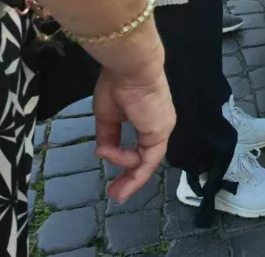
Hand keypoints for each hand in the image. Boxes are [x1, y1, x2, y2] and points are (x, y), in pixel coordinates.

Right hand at [93, 62, 174, 202]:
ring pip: (148, 162)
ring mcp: (162, 129)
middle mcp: (158, 126)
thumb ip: (108, 137)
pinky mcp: (161, 132)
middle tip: (116, 194)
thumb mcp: (107, 117)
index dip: (126, 163)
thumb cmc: (117, 85)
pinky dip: (131, 163)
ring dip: (132, 179)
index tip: (113, 178)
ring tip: (117, 193)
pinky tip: (117, 161)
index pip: (141, 148)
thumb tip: (102, 154)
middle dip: (131, 179)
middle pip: (147, 160)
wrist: (130, 69)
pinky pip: (148, 157)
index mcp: (147, 119)